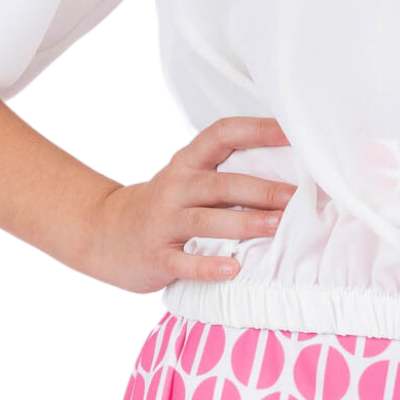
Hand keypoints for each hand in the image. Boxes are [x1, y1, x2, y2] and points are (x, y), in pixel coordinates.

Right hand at [76, 115, 294, 293]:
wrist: (102, 232)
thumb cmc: (163, 205)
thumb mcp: (186, 179)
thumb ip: (226, 174)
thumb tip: (290, 175)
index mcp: (187, 163)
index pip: (223, 135)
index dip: (257, 130)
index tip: (293, 133)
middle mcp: (175, 187)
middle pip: (221, 184)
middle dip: (262, 190)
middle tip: (297, 197)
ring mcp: (163, 222)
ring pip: (206, 220)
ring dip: (244, 223)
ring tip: (276, 227)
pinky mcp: (155, 256)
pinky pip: (184, 261)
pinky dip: (208, 266)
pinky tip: (232, 269)